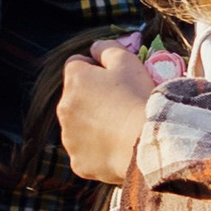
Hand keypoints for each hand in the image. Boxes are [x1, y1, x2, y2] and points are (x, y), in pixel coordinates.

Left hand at [59, 41, 165, 181]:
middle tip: (121, 104)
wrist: (146, 143)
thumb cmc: (137, 98)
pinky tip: (117, 147)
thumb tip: (96, 47)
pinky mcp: (78, 162)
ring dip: (94, 124)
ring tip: (121, 128)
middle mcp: (64, 108)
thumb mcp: (127, 61)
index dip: (97, 68)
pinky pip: (86, 152)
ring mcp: (69, 138)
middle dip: (93, 98)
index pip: (77, 65)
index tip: (116, 78)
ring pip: (79, 126)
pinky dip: (98, 150)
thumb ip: (107, 48)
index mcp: (74, 80)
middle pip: (76, 97)